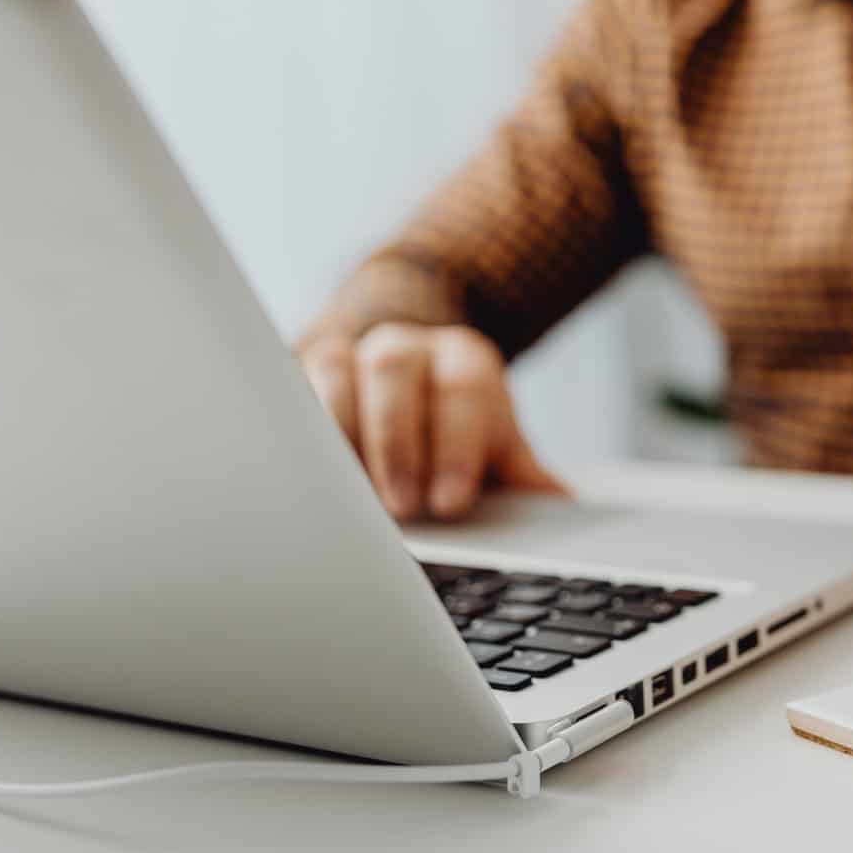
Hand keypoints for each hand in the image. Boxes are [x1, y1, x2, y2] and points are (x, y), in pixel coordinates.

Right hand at [297, 323, 565, 520]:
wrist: (405, 380)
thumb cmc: (450, 429)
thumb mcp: (491, 447)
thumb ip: (519, 473)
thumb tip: (559, 504)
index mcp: (462, 357)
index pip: (463, 386)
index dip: (457, 445)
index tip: (451, 501)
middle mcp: (404, 344)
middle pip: (395, 369)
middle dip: (398, 443)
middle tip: (403, 508)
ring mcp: (350, 353)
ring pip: (338, 371)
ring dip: (345, 439)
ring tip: (355, 501)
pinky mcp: (302, 373)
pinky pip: (293, 389)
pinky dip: (303, 435)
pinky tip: (311, 480)